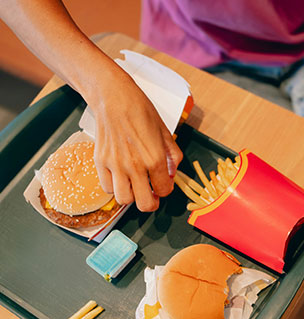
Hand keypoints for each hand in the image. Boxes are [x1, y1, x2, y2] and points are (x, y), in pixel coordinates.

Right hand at [91, 76, 182, 211]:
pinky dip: (115, 188)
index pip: (164, 190)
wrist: (113, 98)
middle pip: (144, 204)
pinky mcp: (100, 162)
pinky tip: (121, 178)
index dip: (166, 190)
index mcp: (154, 159)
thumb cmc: (140, 111)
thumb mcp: (165, 132)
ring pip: (124, 200)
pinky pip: (107, 188)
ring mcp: (115, 166)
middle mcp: (134, 166)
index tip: (163, 184)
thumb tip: (172, 173)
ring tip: (135, 186)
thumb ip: (172, 156)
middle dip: (150, 202)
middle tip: (151, 195)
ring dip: (131, 196)